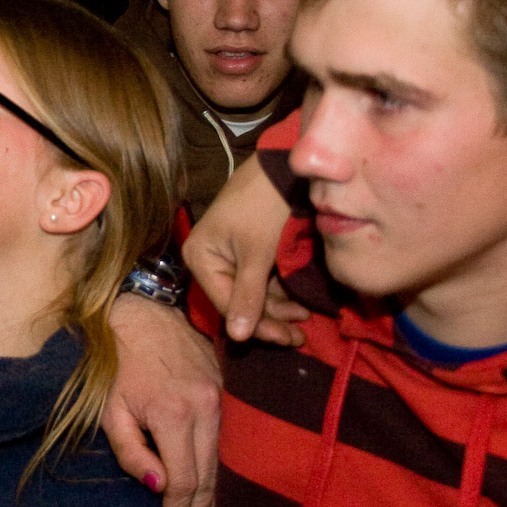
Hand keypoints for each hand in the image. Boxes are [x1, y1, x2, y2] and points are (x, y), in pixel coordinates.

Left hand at [102, 296, 220, 506]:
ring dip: (215, 500)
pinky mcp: (230, 391)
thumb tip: (158, 486)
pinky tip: (216, 492)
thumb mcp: (110, 408)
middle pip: (210, 479)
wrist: (144, 314)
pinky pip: (230, 442)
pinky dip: (223, 471)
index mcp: (174, 414)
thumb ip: (130, 450)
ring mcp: (223, 398)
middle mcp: (206, 408)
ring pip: (225, 463)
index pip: (184, 481)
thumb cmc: (118, 364)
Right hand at [182, 156, 308, 345]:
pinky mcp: (246, 252)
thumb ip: (247, 295)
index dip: (258, 325)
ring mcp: (227, 256)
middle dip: (271, 318)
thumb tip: (236, 338)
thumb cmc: (265, 206)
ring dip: (279, 308)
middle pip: (238, 302)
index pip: (227, 303)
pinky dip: (279, 293)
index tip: (290, 339)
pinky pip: (259, 281)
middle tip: (301, 335)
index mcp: (200, 258)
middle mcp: (208, 260)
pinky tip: (298, 302)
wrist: (284, 167)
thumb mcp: (257, 252)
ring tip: (305, 316)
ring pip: (252, 294)